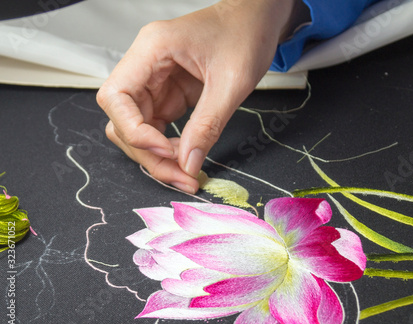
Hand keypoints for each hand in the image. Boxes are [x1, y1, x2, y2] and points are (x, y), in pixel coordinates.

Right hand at [96, 0, 295, 192]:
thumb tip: (188, 164)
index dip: (135, 130)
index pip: (116, 97)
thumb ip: (208, 125)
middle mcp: (146, 65)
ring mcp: (155, 81)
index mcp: (152, 49)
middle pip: (124, 119)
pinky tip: (188, 158)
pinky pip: (157, 127)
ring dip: (157, 156)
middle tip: (181, 176)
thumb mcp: (231, 82)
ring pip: (138, 128)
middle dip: (149, 153)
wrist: (257, 20)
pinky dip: (169, 148)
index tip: (167, 150)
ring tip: (187, 173)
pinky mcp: (168, 94)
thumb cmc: (245, 33)